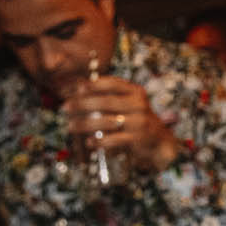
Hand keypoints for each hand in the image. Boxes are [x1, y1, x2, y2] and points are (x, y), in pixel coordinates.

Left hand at [64, 76, 179, 172]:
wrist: (159, 140)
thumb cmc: (136, 119)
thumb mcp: (129, 102)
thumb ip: (109, 95)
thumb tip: (78, 89)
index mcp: (135, 92)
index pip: (113, 83)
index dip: (93, 85)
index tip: (77, 88)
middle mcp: (138, 105)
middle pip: (105, 102)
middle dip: (82, 104)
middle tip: (65, 108)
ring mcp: (138, 122)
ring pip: (106, 121)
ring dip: (85, 124)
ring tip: (71, 126)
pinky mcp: (137, 139)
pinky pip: (113, 139)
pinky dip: (99, 141)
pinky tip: (88, 142)